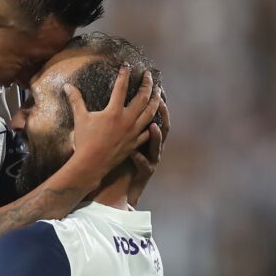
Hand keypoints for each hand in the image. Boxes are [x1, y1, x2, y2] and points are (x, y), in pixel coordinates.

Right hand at [66, 64, 161, 185]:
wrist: (91, 163)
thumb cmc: (84, 141)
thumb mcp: (80, 118)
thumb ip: (75, 100)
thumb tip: (67, 86)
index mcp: (113, 111)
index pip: (121, 88)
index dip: (124, 75)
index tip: (126, 66)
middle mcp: (127, 119)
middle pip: (142, 98)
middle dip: (147, 84)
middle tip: (149, 76)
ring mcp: (133, 131)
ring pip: (150, 113)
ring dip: (155, 101)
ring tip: (158, 92)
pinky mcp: (135, 142)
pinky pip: (148, 132)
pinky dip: (153, 125)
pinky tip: (155, 120)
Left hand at [128, 92, 169, 206]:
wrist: (121, 188)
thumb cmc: (121, 161)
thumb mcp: (123, 140)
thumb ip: (121, 123)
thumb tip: (113, 105)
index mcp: (146, 136)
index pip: (153, 116)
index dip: (157, 102)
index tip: (157, 87)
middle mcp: (152, 146)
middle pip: (162, 126)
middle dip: (162, 112)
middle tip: (159, 98)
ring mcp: (151, 159)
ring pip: (157, 145)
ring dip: (156, 136)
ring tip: (153, 125)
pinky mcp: (145, 172)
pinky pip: (144, 164)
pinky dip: (139, 158)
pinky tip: (133, 153)